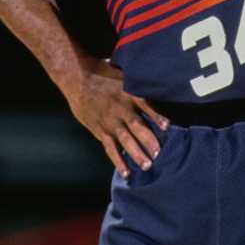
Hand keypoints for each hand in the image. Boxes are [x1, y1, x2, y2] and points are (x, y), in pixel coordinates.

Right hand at [64, 57, 168, 177]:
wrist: (76, 77)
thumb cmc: (102, 72)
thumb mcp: (122, 73)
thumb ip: (137, 82)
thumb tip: (157, 80)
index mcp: (127, 93)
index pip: (145, 105)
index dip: (156, 116)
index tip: (167, 126)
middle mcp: (120, 109)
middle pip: (137, 126)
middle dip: (149, 140)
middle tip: (159, 153)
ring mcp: (109, 121)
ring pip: (125, 140)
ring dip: (136, 153)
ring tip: (147, 166)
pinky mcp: (100, 130)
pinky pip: (110, 148)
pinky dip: (118, 161)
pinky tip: (126, 172)